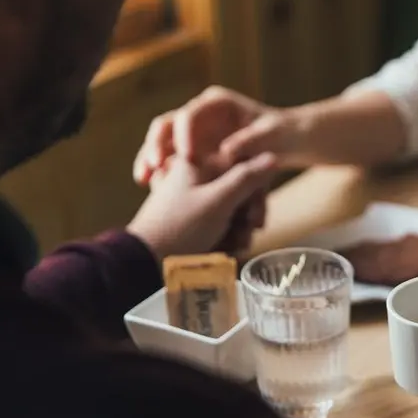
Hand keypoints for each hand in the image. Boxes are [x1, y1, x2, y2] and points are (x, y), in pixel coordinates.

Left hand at [127, 153, 276, 259]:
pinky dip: (225, 235)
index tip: (255, 215)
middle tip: (248, 233)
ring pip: (232, 207)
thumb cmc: (180, 227)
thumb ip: (247, 178)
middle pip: (239, 188)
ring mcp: (192, 198)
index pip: (243, 165)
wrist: (144, 261)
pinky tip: (225, 249)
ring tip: (234, 246)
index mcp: (198, 162)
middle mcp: (196, 176)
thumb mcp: (218, 201)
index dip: (256, 191)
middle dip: (247, 214)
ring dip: (239, 229)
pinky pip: (218, 221)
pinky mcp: (191, 218)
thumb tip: (273, 156)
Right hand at [133, 86, 295, 185]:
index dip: (185, 134)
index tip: (188, 157)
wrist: (288, 141)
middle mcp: (201, 113)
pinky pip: (169, 158)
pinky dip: (159, 170)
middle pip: (167, 125)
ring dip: (150, 158)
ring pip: (162, 141)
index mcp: (217, 103)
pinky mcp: (193, 149)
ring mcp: (194, 131)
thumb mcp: (272, 136)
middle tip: (153, 166)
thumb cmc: (283, 134)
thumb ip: (251, 140)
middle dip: (156, 144)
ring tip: (143, 180)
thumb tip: (226, 151)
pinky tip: (151, 187)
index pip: (190, 114)